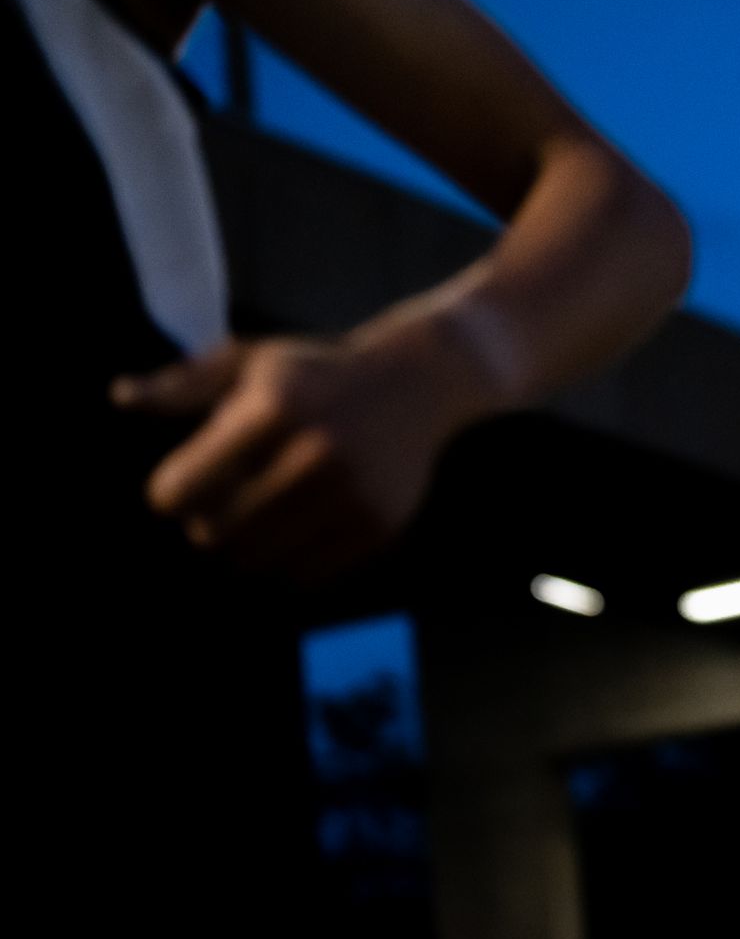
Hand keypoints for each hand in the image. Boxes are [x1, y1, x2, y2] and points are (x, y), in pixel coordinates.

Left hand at [110, 331, 474, 579]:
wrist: (419, 382)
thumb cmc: (319, 372)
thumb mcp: (254, 362)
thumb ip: (186, 384)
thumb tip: (121, 396)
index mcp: (276, 409)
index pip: (181, 490)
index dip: (172, 492)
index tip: (185, 483)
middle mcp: (317, 453)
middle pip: (215, 535)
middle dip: (207, 523)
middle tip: (222, 503)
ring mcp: (353, 494)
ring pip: (259, 561)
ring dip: (248, 546)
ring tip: (259, 515)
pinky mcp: (380, 525)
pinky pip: (307, 576)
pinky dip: (292, 561)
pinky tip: (299, 526)